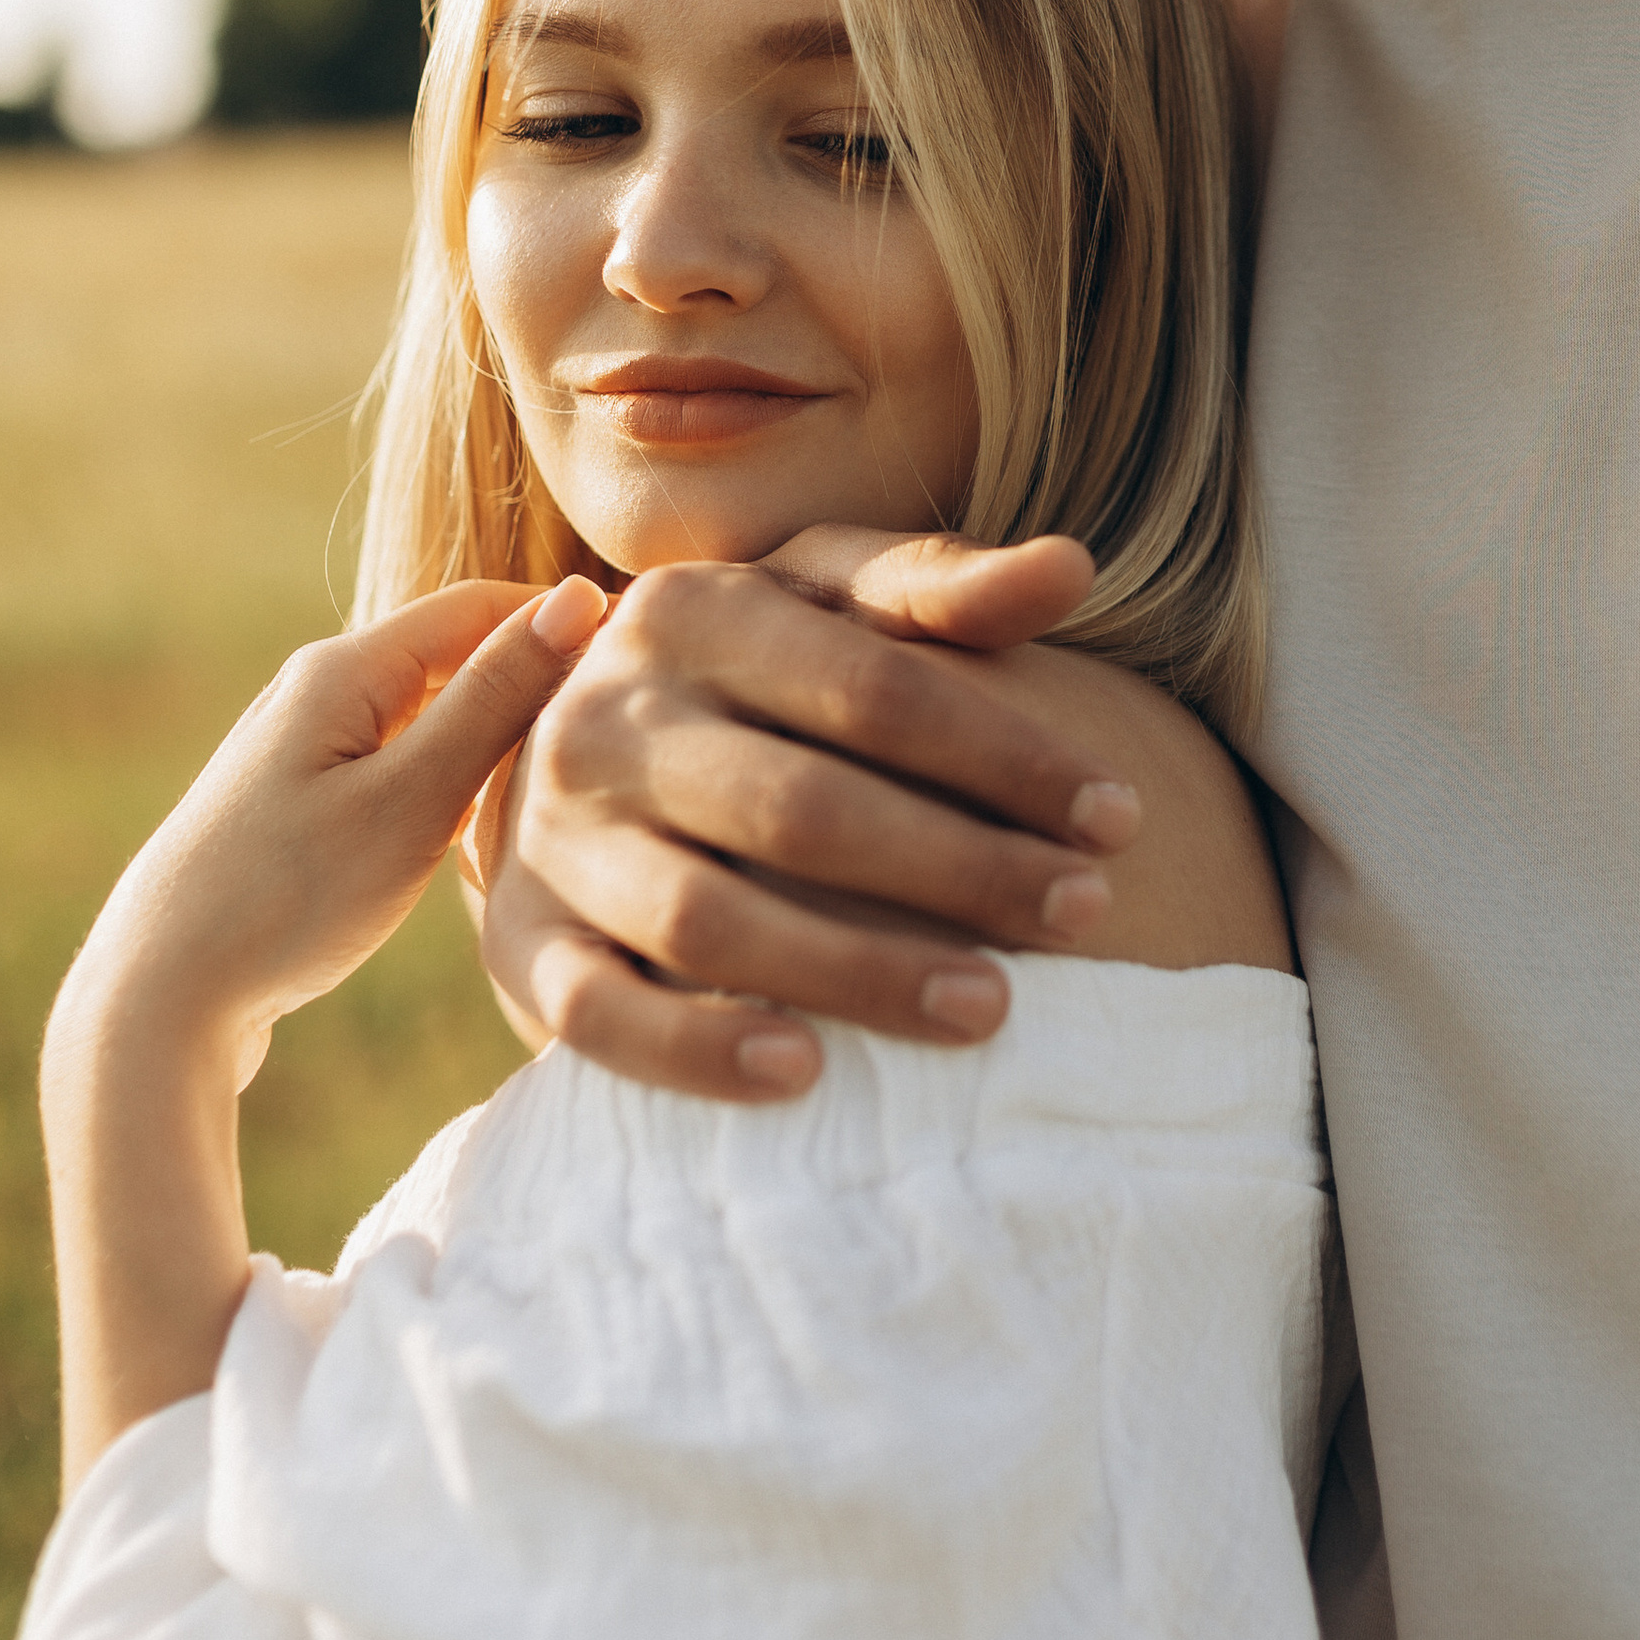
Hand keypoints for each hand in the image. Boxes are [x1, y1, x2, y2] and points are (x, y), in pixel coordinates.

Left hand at [77, 574, 610, 1074]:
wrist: (157, 1002)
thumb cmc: (288, 899)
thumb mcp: (411, 799)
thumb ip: (495, 700)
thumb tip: (578, 598)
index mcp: (343, 668)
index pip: (482, 604)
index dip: (566, 621)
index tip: (650, 660)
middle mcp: (315, 692)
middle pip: (455, 658)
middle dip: (536, 685)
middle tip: (622, 739)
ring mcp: (301, 753)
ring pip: (430, 721)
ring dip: (495, 746)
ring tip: (563, 793)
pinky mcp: (294, 812)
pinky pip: (398, 773)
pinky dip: (451, 793)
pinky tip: (479, 845)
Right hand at [480, 531, 1141, 1103]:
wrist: (559, 747)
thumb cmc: (744, 672)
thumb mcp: (823, 597)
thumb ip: (937, 588)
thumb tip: (1073, 567)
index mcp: (691, 612)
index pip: (873, 688)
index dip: (1005, 755)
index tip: (1119, 819)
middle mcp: (608, 721)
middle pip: (802, 809)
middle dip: (958, 867)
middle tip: (1084, 913)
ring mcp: (555, 839)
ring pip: (706, 920)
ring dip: (855, 972)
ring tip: (990, 1008)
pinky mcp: (520, 944)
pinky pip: (598, 1013)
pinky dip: (696, 1047)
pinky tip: (806, 1072)